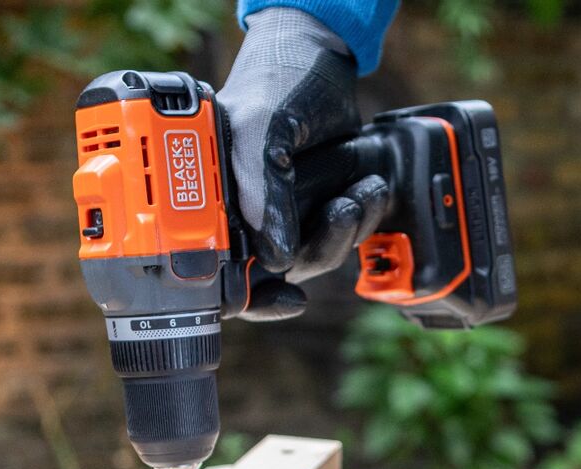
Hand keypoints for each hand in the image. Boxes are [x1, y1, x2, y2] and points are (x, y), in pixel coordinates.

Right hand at [216, 8, 388, 320]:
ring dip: (346, 232)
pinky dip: (359, 221)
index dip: (252, 300)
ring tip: (360, 191)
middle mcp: (245, 217)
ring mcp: (283, 215)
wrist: (317, 56)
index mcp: (214, 206)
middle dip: (319, 250)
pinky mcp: (317, 208)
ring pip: (314, 258)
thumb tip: (275, 254)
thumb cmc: (273, 82)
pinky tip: (366, 190)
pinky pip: (339, 238)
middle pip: (278, 275)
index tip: (287, 299)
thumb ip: (261, 190)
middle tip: (341, 209)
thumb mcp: (260, 128)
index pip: (222, 278)